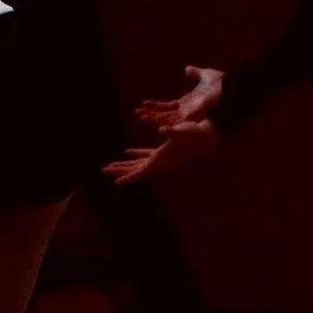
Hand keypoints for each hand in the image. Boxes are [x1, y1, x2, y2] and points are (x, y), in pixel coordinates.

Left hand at [106, 118, 220, 186]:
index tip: (116, 182)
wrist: (209, 135)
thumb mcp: (181, 132)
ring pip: (139, 163)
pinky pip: (146, 155)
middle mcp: (160, 162)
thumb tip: (162, 129)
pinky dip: (137, 154)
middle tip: (103, 170)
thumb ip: (171, 131)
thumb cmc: (195, 133)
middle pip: (136, 169)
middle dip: (120, 170)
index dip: (129, 177)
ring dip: (125, 164)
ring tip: (111, 165)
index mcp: (162, 159)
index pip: (142, 171)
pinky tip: (128, 151)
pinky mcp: (165, 151)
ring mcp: (162, 158)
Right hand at [134, 66, 226, 132]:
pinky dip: (162, 123)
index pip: (168, 106)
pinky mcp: (192, 117)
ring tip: (139, 115)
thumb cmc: (220, 84)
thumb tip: (187, 69)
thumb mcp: (204, 75)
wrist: (229, 87)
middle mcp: (187, 112)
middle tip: (137, 112)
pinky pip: (175, 122)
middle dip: (151, 114)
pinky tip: (152, 120)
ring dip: (152, 118)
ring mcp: (189, 116)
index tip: (144, 103)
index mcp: (188, 103)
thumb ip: (195, 73)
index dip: (156, 106)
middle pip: (165, 115)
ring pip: (167, 120)